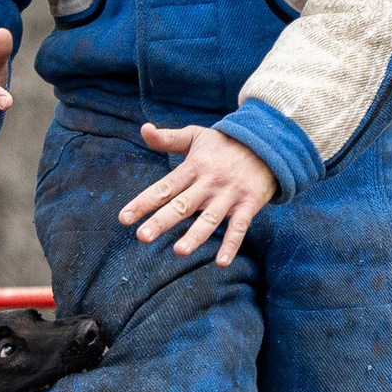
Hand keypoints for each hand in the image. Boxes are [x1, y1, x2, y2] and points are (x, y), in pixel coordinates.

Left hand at [119, 123, 275, 265]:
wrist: (267, 143)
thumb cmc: (224, 144)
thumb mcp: (196, 135)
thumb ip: (168, 138)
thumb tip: (144, 129)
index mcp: (193, 167)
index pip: (164, 187)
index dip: (143, 202)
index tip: (124, 218)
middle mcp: (209, 183)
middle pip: (182, 205)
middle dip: (162, 221)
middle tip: (143, 236)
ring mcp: (229, 195)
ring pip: (210, 218)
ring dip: (196, 236)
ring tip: (180, 251)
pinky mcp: (248, 204)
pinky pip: (239, 227)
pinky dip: (231, 244)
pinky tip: (222, 262)